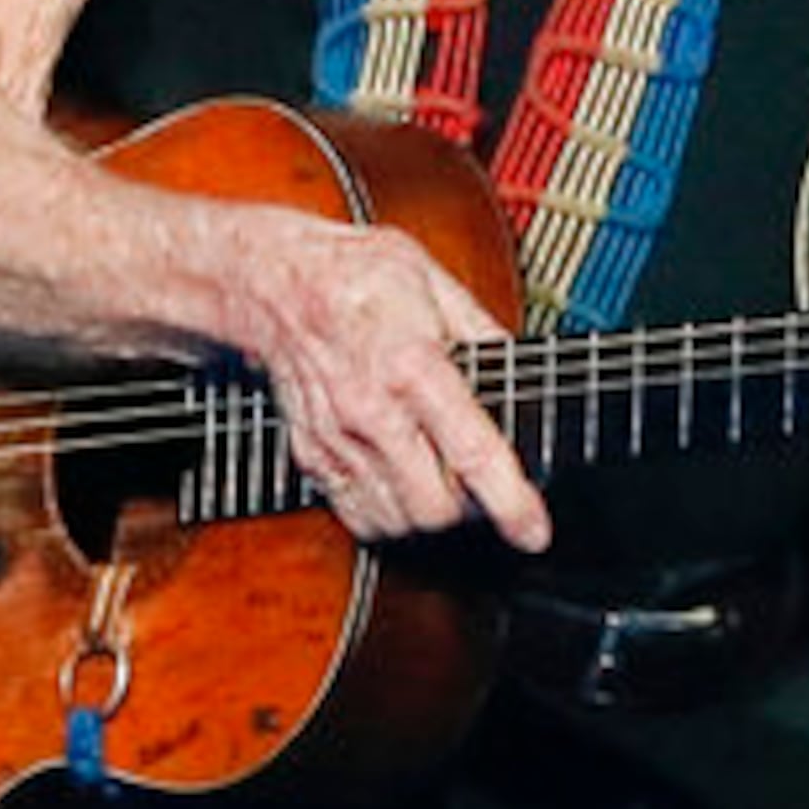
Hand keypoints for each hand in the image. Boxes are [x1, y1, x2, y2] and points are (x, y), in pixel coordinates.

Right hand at [218, 208, 550, 551]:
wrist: (274, 284)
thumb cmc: (355, 278)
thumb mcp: (435, 282)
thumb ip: (482, 332)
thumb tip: (518, 368)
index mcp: (413, 366)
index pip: (472, 453)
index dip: (511, 502)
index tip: (534, 530)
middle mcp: (372, 413)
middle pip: (435, 507)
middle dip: (472, 511)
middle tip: (488, 492)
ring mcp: (338, 440)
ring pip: (397, 521)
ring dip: (430, 516)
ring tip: (447, 487)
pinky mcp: (313, 455)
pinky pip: (356, 515)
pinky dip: (388, 516)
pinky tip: (404, 488)